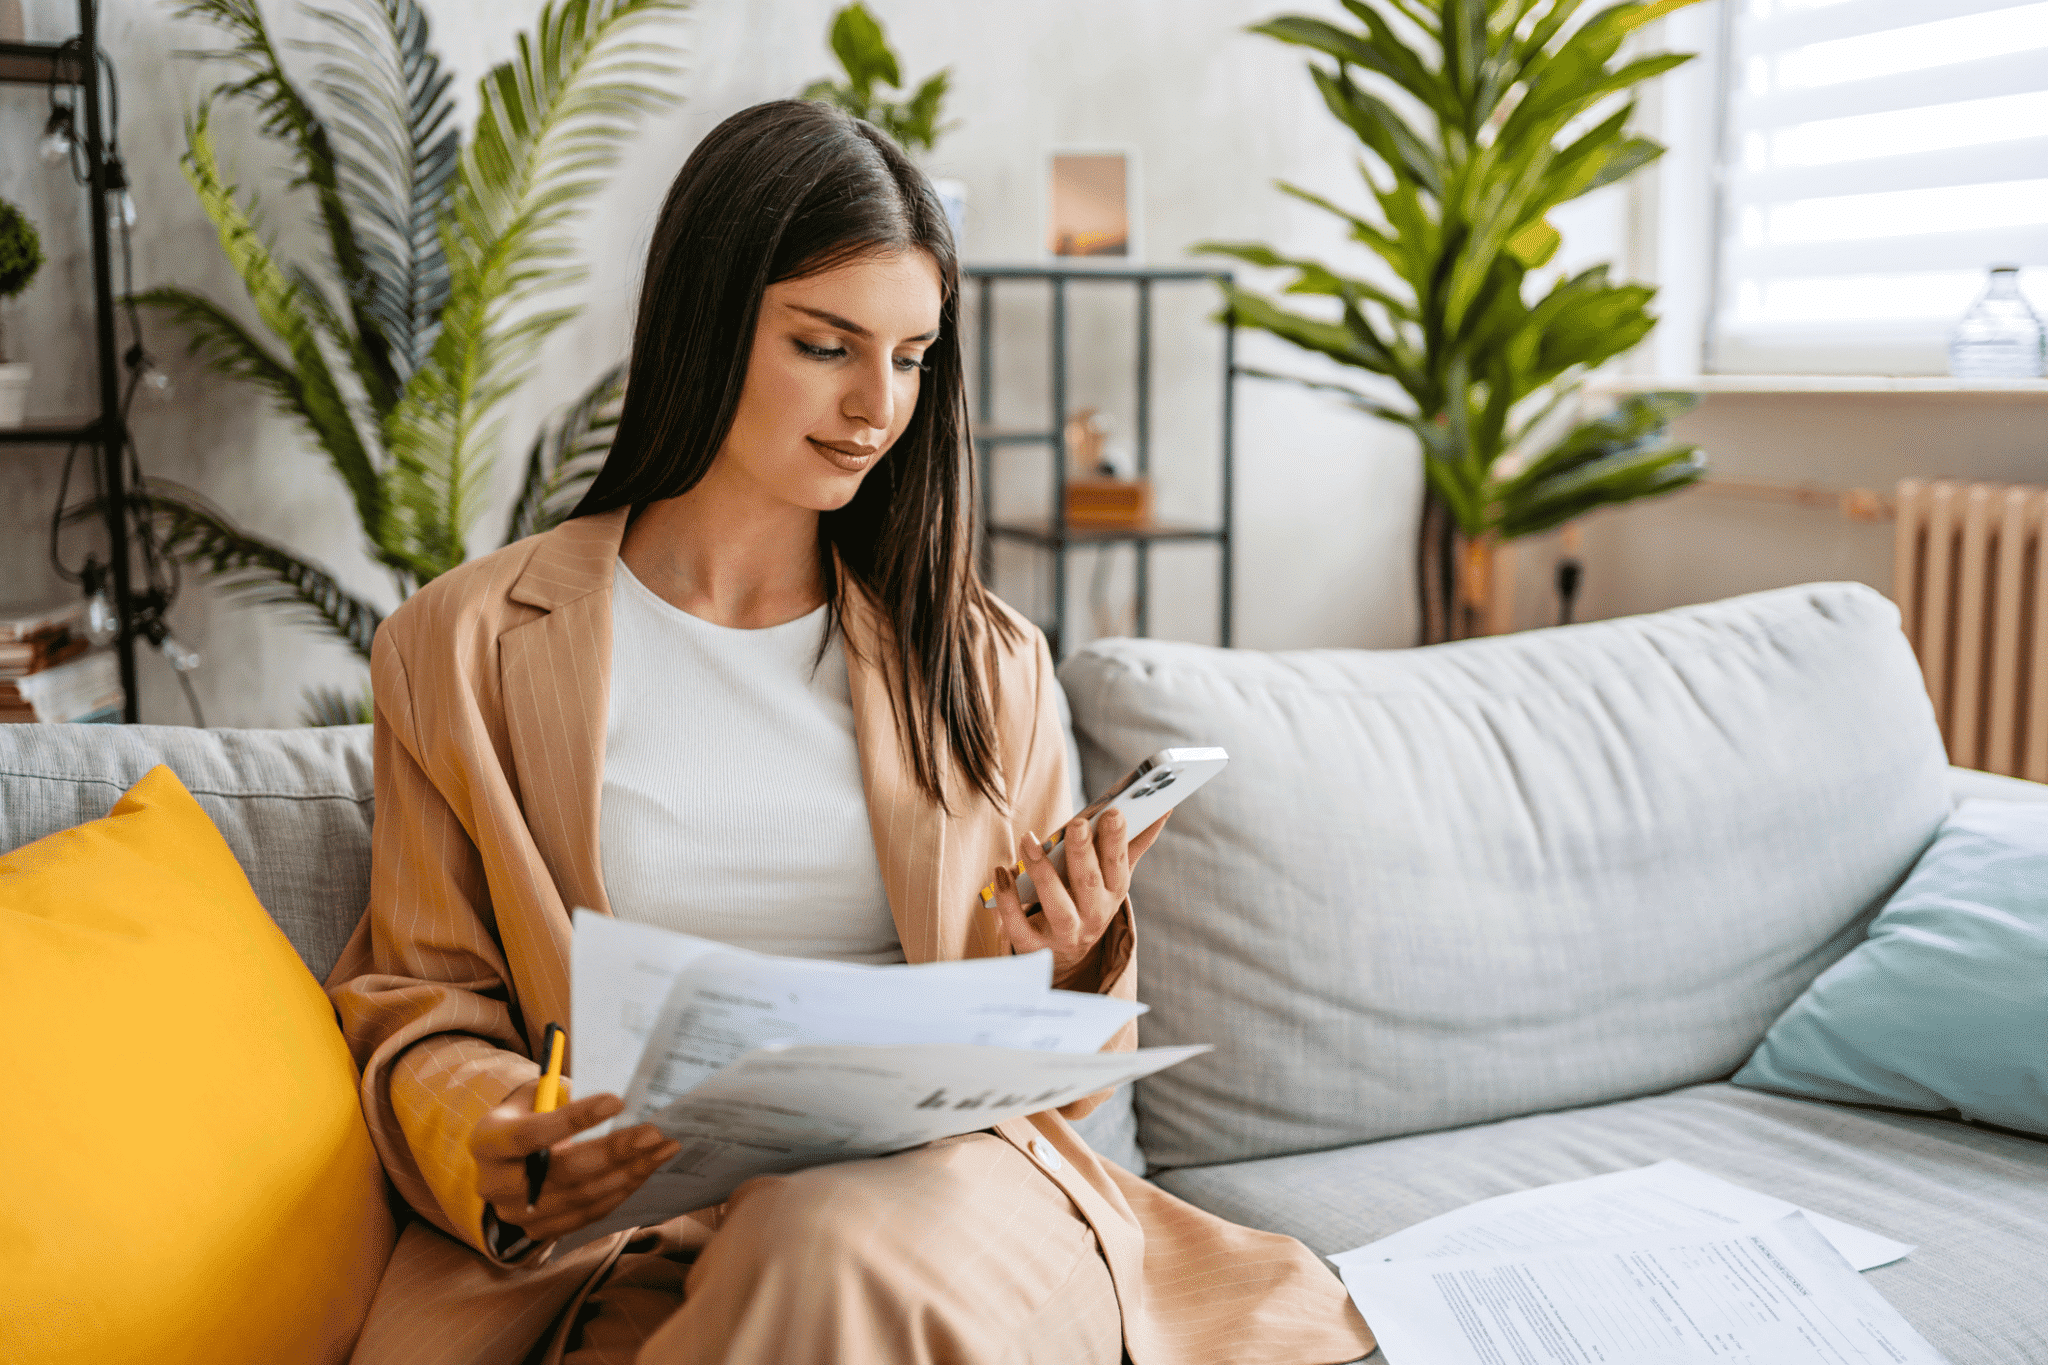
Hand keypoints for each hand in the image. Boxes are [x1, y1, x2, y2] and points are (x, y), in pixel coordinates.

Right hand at [470, 1079, 680, 1243]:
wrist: (506, 1160)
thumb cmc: (528, 1115)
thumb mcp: (534, 1096)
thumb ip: (564, 1095)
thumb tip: (618, 1099)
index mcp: (488, 1141)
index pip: (531, 1134)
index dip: (574, 1119)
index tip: (618, 1101)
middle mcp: (496, 1184)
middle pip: (563, 1172)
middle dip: (614, 1151)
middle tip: (654, 1132)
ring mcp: (517, 1214)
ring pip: (582, 1197)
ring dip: (629, 1172)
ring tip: (663, 1148)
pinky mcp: (540, 1231)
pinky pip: (589, 1213)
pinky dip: (621, 1190)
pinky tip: (645, 1169)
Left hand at [988, 807, 1169, 984]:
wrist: (1067, 952)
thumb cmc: (1089, 898)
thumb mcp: (1113, 875)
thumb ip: (1134, 843)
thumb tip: (1164, 807)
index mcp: (1113, 893)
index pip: (1118, 865)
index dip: (1116, 840)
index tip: (1113, 813)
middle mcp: (1093, 915)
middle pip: (1088, 883)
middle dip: (1083, 852)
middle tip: (1076, 824)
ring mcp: (1064, 933)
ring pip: (1056, 905)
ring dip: (1042, 871)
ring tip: (1028, 840)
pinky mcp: (1035, 946)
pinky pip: (1019, 926)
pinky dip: (1009, 900)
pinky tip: (1001, 872)